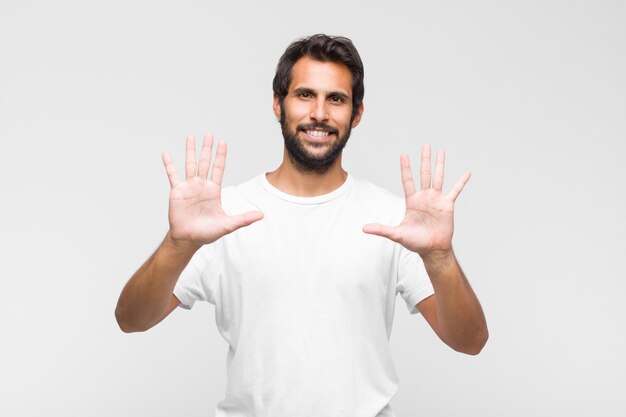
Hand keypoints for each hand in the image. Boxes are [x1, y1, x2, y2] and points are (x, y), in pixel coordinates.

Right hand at [162, 133, 263, 248]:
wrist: (188, 239)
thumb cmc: (207, 233)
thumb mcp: (228, 225)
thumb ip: (244, 219)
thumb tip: (262, 215)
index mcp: (213, 190)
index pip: (218, 168)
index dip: (220, 155)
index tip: (223, 142)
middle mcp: (201, 186)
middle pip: (205, 162)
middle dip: (207, 148)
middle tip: (209, 134)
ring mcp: (188, 187)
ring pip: (189, 164)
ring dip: (190, 151)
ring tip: (190, 137)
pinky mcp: (177, 192)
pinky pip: (172, 175)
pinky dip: (169, 165)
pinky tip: (166, 154)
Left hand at [362, 144, 469, 257]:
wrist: (432, 249)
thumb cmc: (415, 242)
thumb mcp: (397, 234)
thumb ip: (381, 229)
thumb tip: (363, 228)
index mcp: (412, 201)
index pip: (408, 180)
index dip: (406, 168)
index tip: (404, 155)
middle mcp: (424, 197)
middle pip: (424, 174)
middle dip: (424, 160)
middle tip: (426, 145)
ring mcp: (437, 199)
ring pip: (439, 177)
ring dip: (440, 164)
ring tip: (441, 151)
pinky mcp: (447, 205)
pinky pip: (455, 191)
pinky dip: (461, 182)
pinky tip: (467, 173)